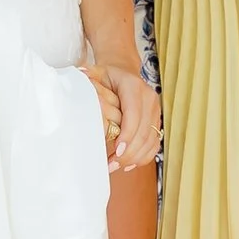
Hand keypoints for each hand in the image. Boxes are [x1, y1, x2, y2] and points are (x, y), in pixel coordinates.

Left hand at [85, 58, 160, 176]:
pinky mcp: (157, 121)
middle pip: (143, 132)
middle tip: (111, 165)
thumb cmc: (108, 76)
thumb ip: (89, 75)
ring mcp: (155, 111)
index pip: (134, 114)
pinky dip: (143, 156)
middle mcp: (149, 99)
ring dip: (134, 158)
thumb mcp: (97, 72)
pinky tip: (129, 164)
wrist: (125, 73)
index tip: (116, 151)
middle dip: (128, 152)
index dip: (127, 134)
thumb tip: (81, 74)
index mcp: (134, 87)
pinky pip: (154, 143)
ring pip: (150, 140)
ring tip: (115, 166)